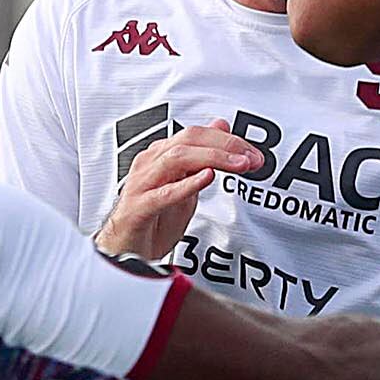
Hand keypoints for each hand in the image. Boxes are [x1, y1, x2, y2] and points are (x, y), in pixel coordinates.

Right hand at [99, 123, 261, 260]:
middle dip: (225, 146)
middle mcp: (150, 164)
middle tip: (251, 158)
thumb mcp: (185, 185)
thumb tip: (221, 128)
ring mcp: (141, 184)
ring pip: (177, 159)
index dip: (228, 140)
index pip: (196, 135)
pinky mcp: (138, 208)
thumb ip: (202, 158)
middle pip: (188, 140)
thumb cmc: (152, 221)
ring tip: (237, 164)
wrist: (126, 252)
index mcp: (160, 156)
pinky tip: (206, 178)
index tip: (252, 152)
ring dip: (212, 158)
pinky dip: (187, 183)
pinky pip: (163, 193)